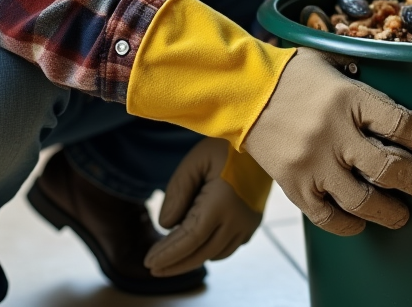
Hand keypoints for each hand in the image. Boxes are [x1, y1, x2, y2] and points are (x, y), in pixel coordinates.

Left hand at [144, 138, 270, 277]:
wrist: (263, 141)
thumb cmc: (225, 147)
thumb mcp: (195, 161)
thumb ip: (177, 192)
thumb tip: (165, 226)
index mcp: (221, 203)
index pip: (189, 240)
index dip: (168, 254)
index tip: (148, 263)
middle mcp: (238, 220)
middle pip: (201, 253)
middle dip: (175, 264)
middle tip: (153, 269)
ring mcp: (248, 224)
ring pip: (215, 254)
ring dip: (191, 259)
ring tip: (170, 256)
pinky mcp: (253, 224)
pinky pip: (228, 247)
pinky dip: (209, 251)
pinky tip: (195, 245)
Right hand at [242, 48, 411, 235]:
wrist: (243, 91)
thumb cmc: (293, 75)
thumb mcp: (332, 63)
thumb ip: (363, 76)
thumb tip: (398, 85)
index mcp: (348, 97)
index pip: (401, 124)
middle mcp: (333, 132)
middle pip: (390, 168)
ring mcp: (312, 162)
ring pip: (363, 200)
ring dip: (390, 212)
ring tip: (403, 214)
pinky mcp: (293, 184)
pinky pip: (327, 217)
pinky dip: (349, 225)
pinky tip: (361, 222)